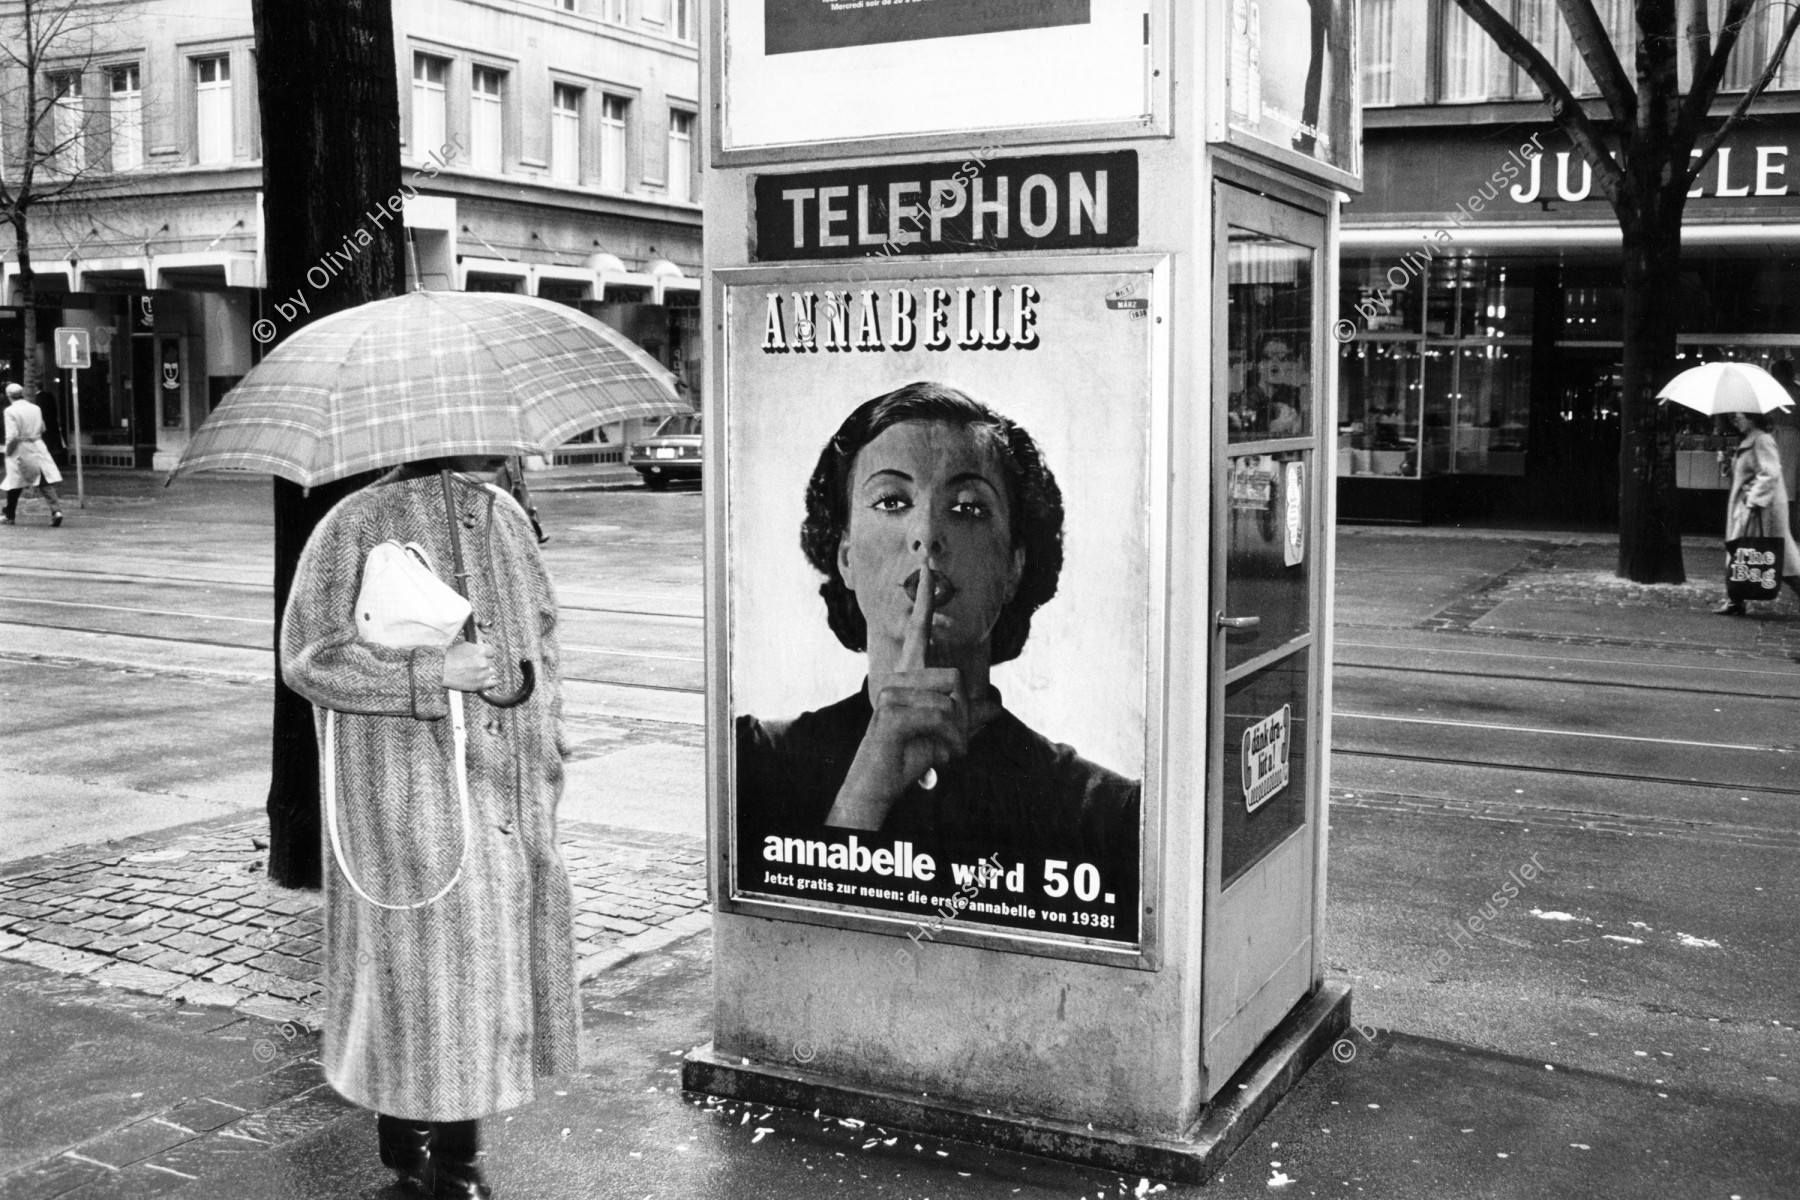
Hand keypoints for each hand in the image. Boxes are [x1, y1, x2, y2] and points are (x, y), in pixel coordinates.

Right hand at [442, 641, 497, 691]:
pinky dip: (491, 681)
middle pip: (490, 661)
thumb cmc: (449, 657)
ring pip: (491, 671)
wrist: (441, 671)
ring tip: (478, 672)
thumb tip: (480, 644)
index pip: (492, 651)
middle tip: (476, 664)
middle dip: (485, 662)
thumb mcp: (462, 645)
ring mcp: (482, 674)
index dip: (487, 653)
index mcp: (480, 651)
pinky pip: (493, 682)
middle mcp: (483, 662)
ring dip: (486, 671)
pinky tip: (486, 679)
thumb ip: (473, 645)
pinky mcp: (480, 684)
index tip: (484, 655)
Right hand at [826, 565, 967, 829]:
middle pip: (955, 680)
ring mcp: (890, 694)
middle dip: (963, 718)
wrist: (879, 784)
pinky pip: (941, 717)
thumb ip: (970, 716)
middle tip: (950, 743)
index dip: (925, 600)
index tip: (930, 567)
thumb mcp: (946, 734)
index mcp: (909, 677)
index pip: (919, 631)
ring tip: (940, 751)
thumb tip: (995, 702)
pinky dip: (950, 742)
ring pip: (951, 701)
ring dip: (956, 734)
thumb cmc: (909, 756)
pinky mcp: (891, 714)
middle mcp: (897, 679)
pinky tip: (937, 755)